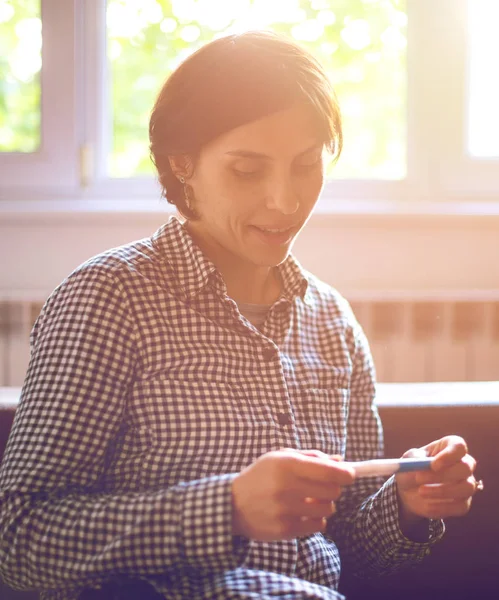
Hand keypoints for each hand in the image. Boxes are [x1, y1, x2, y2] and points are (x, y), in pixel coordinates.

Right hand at [231, 448, 354, 540]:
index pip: (328, 471)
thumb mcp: (280, 457)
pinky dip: (316, 519)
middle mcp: (286, 487)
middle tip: (322, 486)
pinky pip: (318, 525)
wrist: (233, 504)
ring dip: (324, 504)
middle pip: (332, 491)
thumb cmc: (261, 476)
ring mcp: (285, 510)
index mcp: (286, 464)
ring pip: (327, 509)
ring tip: (309, 500)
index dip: (345, 473)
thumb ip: (311, 457)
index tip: (349, 474)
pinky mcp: (285, 530)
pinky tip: (303, 513)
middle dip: (333, 488)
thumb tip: (340, 460)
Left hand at [396, 435, 477, 527]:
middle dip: (444, 475)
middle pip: (466, 467)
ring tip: (421, 492)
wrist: (408, 492)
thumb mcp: (407, 460)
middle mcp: (462, 464)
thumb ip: (413, 458)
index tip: (433, 465)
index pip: (459, 446)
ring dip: (443, 491)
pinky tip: (427, 505)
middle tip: (420, 478)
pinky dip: (443, 507)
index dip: (450, 455)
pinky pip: (461, 506)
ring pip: (467, 487)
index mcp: (449, 447)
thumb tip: (419, 460)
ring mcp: (466, 484)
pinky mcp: (464, 503)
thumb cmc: (410, 470)